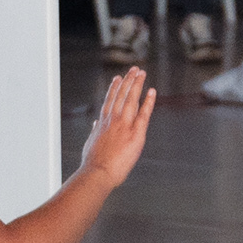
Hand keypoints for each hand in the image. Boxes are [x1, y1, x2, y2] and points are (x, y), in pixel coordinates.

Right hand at [78, 69, 154, 185]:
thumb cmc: (93, 164)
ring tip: (141, 73)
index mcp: (102, 123)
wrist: (97, 173)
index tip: (118, 78)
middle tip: (134, 70)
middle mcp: (112, 120)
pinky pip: (144, 114)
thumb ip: (95, 131)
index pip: (109, 102)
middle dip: (128, 81)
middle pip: (121, 96)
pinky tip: (152, 91)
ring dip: (136, 84)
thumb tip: (95, 124)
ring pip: (131, 100)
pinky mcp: (135, 133)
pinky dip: (148, 102)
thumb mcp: (90, 144)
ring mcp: (124, 125)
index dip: (114, 89)